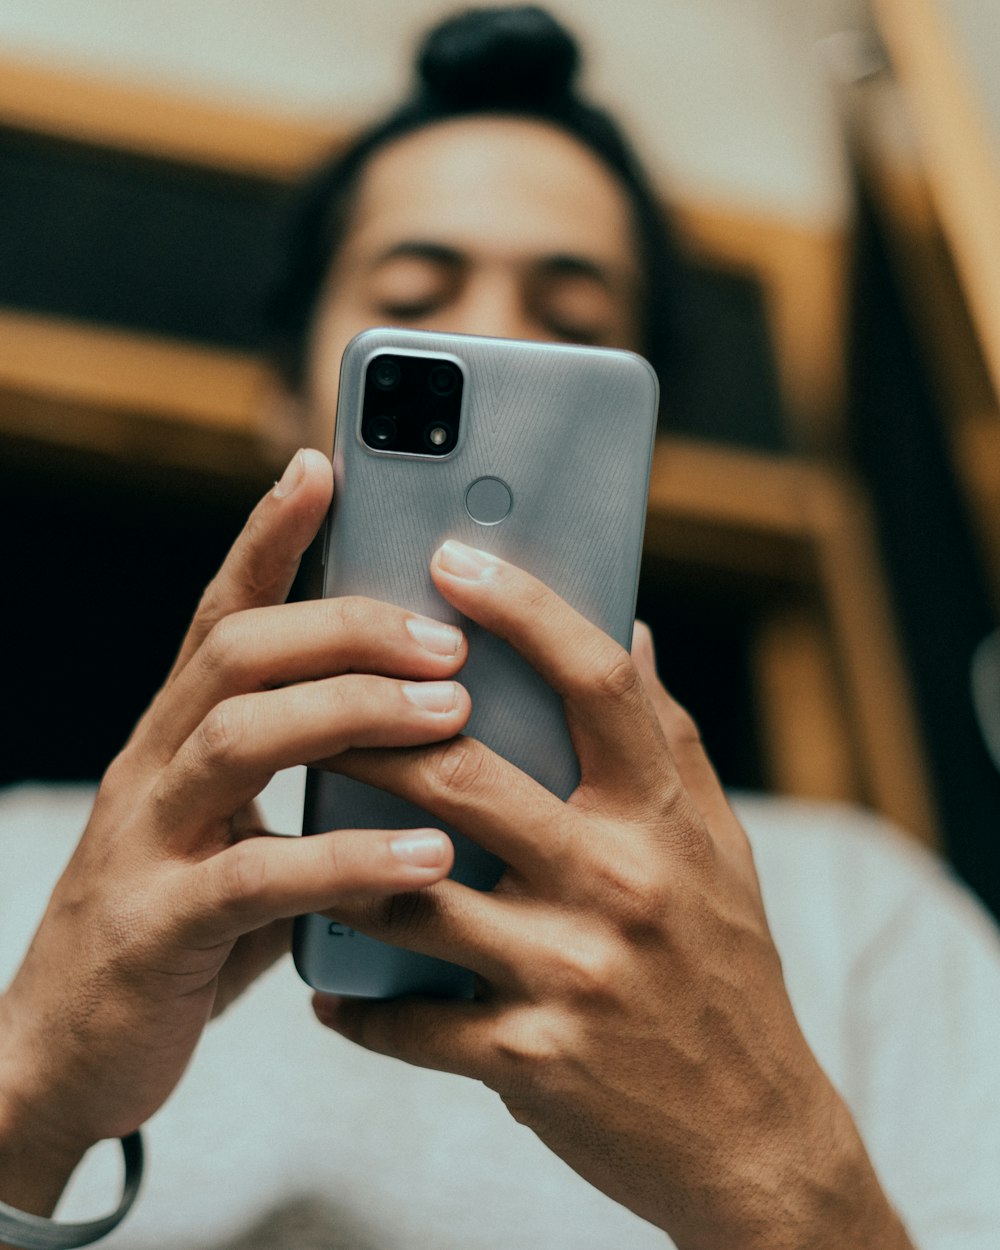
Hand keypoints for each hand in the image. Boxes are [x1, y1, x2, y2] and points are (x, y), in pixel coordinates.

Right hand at [0, 451, 471, 1214]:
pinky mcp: (156, 927)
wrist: (67, 1057)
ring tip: (451, 714)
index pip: (225, 611)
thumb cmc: (187, 929)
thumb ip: (311, 786)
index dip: (270, 534)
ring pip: (240, 737)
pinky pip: (255, 875)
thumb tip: (441, 737)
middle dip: (348, 627)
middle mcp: (155, 768)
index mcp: (180, 736)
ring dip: (354, 715)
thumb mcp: (243, 834)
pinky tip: (427, 856)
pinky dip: (347, 858)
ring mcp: (146, 842)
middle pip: (240, 653)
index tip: (324, 465)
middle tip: (449, 637)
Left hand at [314, 541, 913, 1249]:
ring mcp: (571, 974)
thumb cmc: (730, 973)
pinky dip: (361, 1006)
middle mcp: (618, 884)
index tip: (454, 561)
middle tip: (317, 696)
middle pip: (466, 779)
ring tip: (294, 836)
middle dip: (376, 733)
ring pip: (411, 898)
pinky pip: (411, 1020)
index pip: (596, 684)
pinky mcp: (531, 1058)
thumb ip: (671, 739)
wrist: (755, 1139)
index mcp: (663, 820)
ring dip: (339, 865)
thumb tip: (630, 633)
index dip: (524, 611)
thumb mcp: (719, 848)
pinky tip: (330, 990)